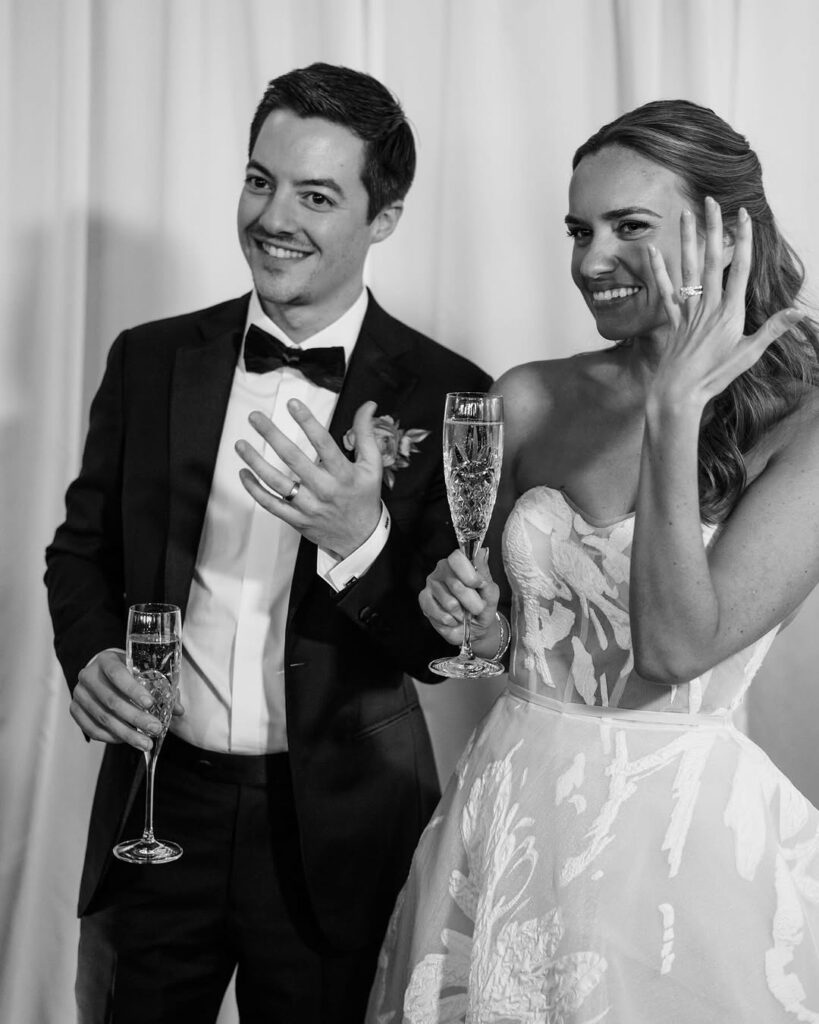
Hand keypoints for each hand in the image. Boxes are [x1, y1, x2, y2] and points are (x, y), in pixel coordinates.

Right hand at [70, 650, 182, 751]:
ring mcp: (79, 694)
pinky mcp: (75, 710)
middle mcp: (88, 675)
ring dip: (127, 733)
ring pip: (103, 718)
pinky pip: (92, 729)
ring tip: (146, 743)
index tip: (150, 703)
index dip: (133, 690)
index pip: (117, 673)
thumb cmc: (127, 671)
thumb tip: (178, 710)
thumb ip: (160, 688)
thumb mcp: (141, 671)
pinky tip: (126, 741)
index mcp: (106, 660)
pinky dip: (111, 737)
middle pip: (112, 700)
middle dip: (136, 718)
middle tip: (155, 729)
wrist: (101, 672)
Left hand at [236, 399, 382, 558]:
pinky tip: (244, 473)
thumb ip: (367, 433)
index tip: (292, 403)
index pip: (323, 443)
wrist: (361, 539)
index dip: (307, 422)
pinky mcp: (297, 520)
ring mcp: (308, 506)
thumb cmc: (364, 497)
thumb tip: (368, 405)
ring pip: (277, 482)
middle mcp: (325, 490)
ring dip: (256, 462)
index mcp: (343, 474)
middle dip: (272, 435)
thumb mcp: (372, 465)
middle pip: (294, 459)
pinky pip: (271, 504)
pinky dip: (255, 490)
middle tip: (255, 417)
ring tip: (241, 444)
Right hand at [419, 548, 498, 646]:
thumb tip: (481, 552)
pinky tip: (453, 618)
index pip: (457, 558)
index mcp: (458, 563)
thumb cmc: (482, 605)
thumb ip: (485, 574)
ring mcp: (431, 585)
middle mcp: (442, 570)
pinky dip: (452, 621)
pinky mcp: (424, 601)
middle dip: (472, 602)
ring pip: (450, 603)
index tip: (478, 585)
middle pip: (456, 584)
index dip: (469, 574)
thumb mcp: (491, 591)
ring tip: (463, 613)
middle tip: (476, 607)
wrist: (476, 626)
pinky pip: (441, 615)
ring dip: (462, 614)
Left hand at [648, 197, 801, 405]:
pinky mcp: (673, 320)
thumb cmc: (716, 377)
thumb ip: (773, 330)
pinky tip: (652, 251)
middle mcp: (708, 306)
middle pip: (712, 260)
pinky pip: (665, 291)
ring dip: (687, 240)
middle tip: (710, 201)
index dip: (743, 240)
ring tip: (685, 213)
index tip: (743, 215)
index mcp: (730, 312)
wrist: (680, 394)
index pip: (739, 268)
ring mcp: (689, 311)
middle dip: (713, 229)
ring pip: (688, 269)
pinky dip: (659, 271)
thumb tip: (799, 312)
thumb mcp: (749, 354)